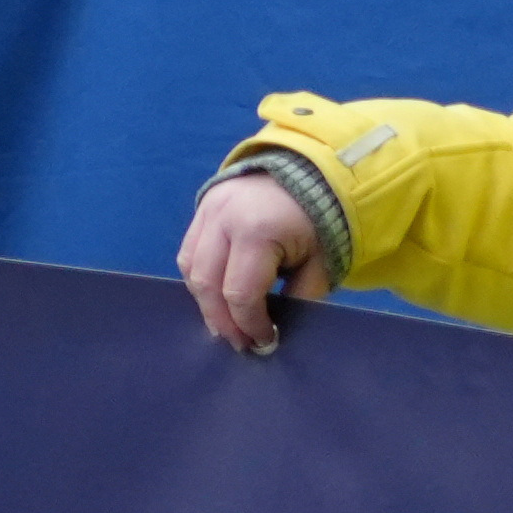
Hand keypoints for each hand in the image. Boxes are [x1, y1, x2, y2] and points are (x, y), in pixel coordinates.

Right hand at [180, 171, 332, 353]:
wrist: (312, 170)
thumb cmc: (323, 219)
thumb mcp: (321, 262)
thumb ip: (298, 297)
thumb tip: (276, 330)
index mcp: (258, 232)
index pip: (240, 293)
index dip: (249, 324)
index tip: (263, 341)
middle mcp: (223, 220)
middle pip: (206, 284)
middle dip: (221, 320)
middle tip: (238, 341)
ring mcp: (208, 211)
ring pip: (190, 269)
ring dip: (206, 301)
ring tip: (226, 321)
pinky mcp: (202, 209)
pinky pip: (188, 252)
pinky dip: (200, 278)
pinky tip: (217, 293)